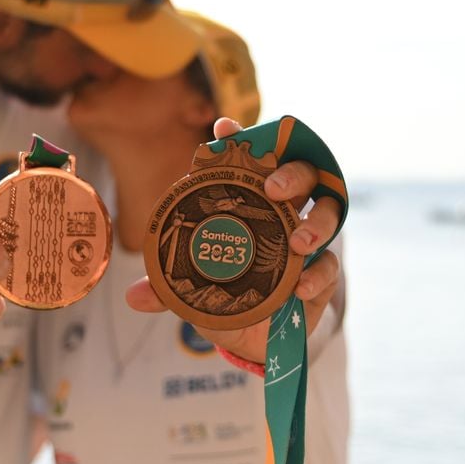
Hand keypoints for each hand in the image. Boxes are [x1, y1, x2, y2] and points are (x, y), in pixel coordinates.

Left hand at [125, 117, 342, 363]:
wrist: (257, 335)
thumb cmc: (227, 293)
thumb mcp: (195, 288)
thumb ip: (167, 289)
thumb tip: (134, 296)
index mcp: (251, 202)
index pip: (247, 162)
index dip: (239, 140)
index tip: (223, 129)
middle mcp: (283, 211)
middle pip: (301, 175)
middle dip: (291, 174)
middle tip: (273, 187)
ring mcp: (308, 239)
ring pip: (328, 211)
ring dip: (316, 223)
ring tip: (299, 243)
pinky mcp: (322, 271)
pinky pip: (330, 265)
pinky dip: (318, 274)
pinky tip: (301, 286)